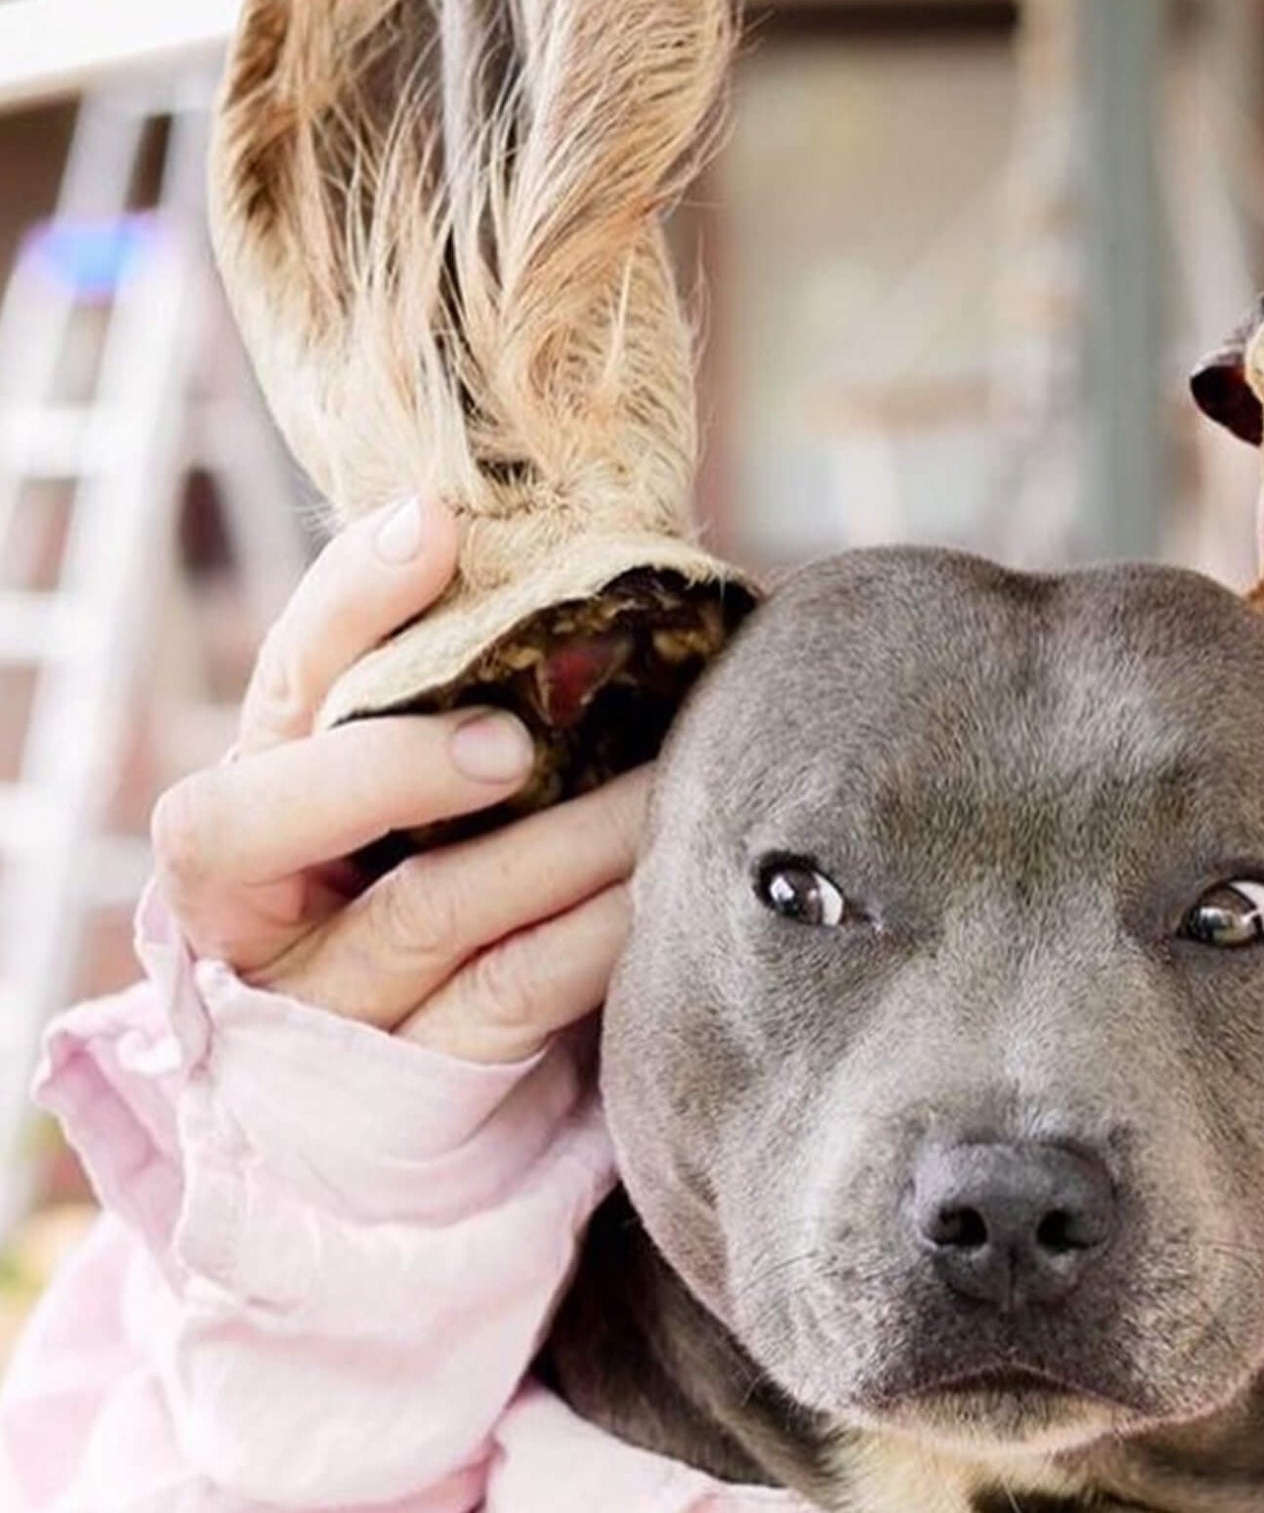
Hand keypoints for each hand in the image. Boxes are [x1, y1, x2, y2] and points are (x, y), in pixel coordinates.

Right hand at [150, 496, 639, 1060]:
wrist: (391, 1088)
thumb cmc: (420, 880)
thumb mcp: (406, 783)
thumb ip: (452, 685)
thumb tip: (568, 546)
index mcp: (252, 799)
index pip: (278, 686)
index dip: (345, 602)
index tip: (436, 527)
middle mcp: (254, 904)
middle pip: (255, 824)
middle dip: (389, 766)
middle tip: (511, 738)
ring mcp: (322, 1004)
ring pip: (428, 909)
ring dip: (560, 840)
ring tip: (659, 785)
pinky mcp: (413, 1079)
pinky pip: (511, 994)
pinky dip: (594, 931)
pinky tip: (656, 883)